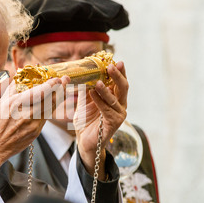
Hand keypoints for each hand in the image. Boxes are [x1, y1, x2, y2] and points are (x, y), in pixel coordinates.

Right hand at [0, 76, 69, 166]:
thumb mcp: (0, 103)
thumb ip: (13, 88)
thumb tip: (21, 74)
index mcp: (16, 104)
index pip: (41, 92)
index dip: (52, 84)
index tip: (58, 78)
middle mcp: (27, 114)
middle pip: (51, 100)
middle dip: (60, 88)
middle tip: (66, 80)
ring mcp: (33, 125)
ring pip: (50, 109)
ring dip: (57, 98)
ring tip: (61, 89)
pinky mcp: (36, 133)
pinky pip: (45, 118)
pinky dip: (49, 109)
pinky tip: (49, 103)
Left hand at [73, 62, 127, 178]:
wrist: (84, 141)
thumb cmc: (86, 121)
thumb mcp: (85, 101)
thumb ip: (86, 89)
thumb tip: (81, 74)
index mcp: (115, 98)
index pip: (119, 82)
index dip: (120, 71)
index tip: (116, 61)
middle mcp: (121, 105)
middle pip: (123, 87)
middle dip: (117, 76)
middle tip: (111, 66)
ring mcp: (119, 115)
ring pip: (114, 98)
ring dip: (105, 89)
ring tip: (97, 82)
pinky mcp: (114, 123)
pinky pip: (107, 110)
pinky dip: (99, 101)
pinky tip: (92, 93)